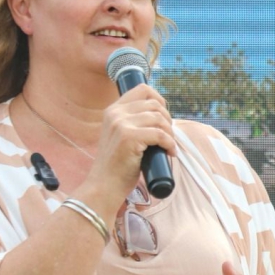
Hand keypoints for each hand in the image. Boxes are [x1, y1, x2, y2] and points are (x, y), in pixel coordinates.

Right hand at [81, 84, 175, 205]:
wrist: (104, 185)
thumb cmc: (117, 164)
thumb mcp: (121, 135)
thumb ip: (133, 122)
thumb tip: (161, 115)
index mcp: (113, 110)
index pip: (143, 89)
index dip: (159, 100)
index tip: (164, 117)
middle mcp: (116, 113)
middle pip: (155, 104)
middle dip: (168, 120)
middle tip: (168, 137)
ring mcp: (121, 124)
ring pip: (159, 118)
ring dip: (170, 133)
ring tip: (168, 146)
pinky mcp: (129, 137)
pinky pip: (160, 134)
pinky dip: (170, 144)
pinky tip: (170, 152)